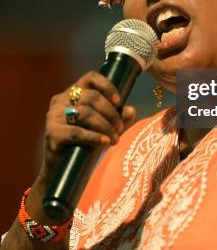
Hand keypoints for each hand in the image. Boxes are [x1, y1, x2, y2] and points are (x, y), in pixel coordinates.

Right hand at [37, 71, 135, 186]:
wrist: (62, 171)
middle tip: (120, 127)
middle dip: (110, 112)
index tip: (119, 101)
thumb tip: (131, 110)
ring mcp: (54, 116)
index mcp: (72, 93)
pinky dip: (94, 137)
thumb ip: (119, 118)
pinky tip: (105, 142)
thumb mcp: (105, 128)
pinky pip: (77, 132)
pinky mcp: (52, 134)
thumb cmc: (84, 144)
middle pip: (91, 97)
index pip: (90, 78)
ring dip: (105, 125)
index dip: (107, 86)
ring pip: (85, 112)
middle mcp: (60, 101)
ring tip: (115, 138)